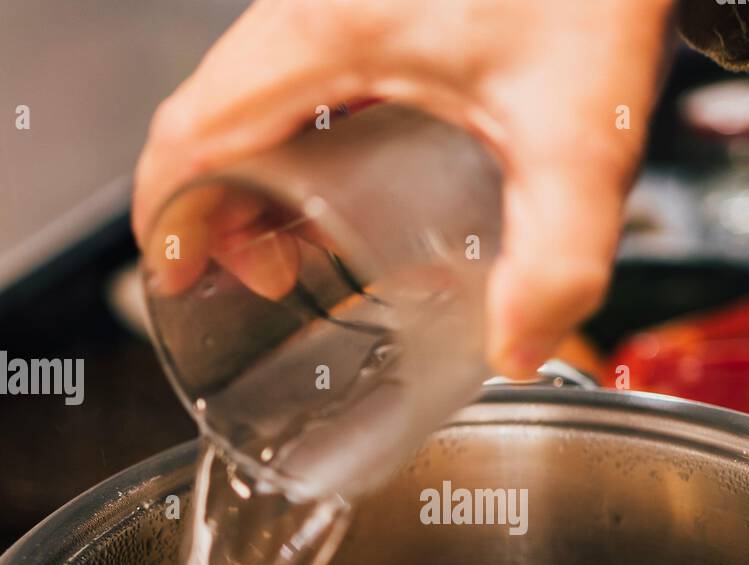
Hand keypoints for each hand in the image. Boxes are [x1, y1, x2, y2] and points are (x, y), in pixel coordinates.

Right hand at [132, 0, 673, 376]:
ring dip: (259, 176)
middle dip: (219, 212)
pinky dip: (300, 141)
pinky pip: (305, 76)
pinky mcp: (379, 2)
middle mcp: (315, 5)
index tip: (174, 276)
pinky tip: (351, 182)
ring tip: (306, 247)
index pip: (191, 127)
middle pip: (215, 116)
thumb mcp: (581, 136)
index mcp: (326, 34)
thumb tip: (514, 346)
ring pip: (256, 94)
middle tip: (271, 280)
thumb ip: (557, 259)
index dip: (168, 214)